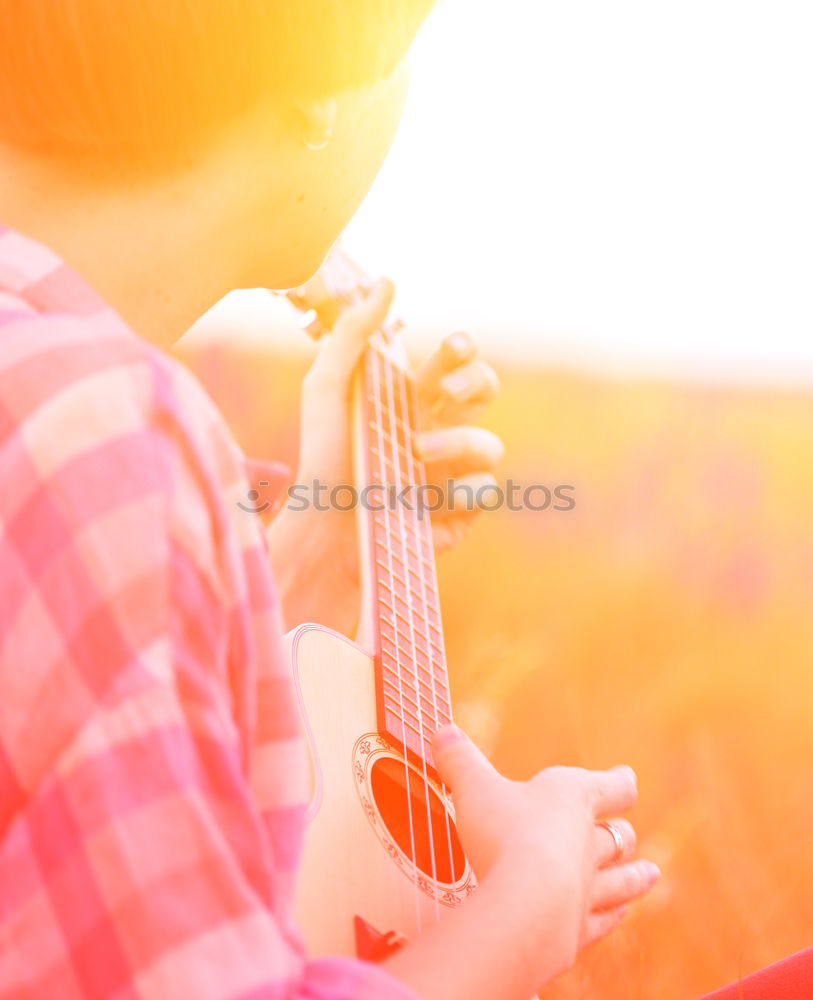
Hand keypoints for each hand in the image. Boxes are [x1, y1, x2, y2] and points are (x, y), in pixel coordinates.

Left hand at [267, 278, 503, 631]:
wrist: (321, 527)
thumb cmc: (321, 458)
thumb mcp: (326, 388)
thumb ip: (353, 334)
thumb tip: (387, 281)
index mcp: (411, 401)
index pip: (452, 364)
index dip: (463, 351)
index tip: (452, 348)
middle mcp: (436, 432)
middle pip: (484, 394)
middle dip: (479, 381)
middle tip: (452, 389)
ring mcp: (449, 475)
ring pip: (489, 446)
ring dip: (459, 441)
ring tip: (417, 452)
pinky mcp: (456, 516)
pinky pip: (484, 495)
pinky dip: (464, 492)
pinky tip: (433, 498)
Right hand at [432, 725, 659, 984]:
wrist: (524, 905)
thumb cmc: (503, 836)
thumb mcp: (474, 788)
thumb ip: (460, 761)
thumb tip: (443, 731)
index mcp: (572, 798)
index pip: (611, 787)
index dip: (619, 782)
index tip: (627, 777)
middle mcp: (589, 843)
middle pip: (619, 837)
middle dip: (623, 834)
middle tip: (629, 834)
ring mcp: (589, 889)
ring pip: (623, 881)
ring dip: (636, 877)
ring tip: (651, 874)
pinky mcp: (580, 930)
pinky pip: (604, 922)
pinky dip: (612, 917)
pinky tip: (618, 916)